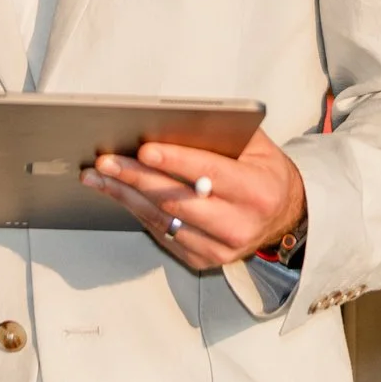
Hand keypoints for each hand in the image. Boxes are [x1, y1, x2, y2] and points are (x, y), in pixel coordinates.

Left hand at [81, 128, 304, 271]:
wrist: (284, 217)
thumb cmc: (264, 175)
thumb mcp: (257, 148)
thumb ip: (223, 135)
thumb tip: (174, 121)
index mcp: (257, 192)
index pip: (210, 174)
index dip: (176, 161)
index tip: (144, 149)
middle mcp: (240, 225)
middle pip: (178, 200)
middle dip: (137, 178)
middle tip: (106, 161)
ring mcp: (220, 249)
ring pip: (163, 220)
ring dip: (125, 196)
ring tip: (97, 175)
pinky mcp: (203, 260)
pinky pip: (162, 234)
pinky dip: (136, 211)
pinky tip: (116, 192)